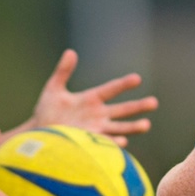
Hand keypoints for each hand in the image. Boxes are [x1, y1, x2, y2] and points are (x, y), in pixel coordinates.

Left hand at [25, 49, 157, 143]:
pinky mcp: (90, 143)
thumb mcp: (54, 89)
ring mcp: (96, 129)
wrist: (40, 133)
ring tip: (146, 125)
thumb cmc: (47, 110)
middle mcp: (98, 114)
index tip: (137, 79)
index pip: (111, 89)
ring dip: (133, 127)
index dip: (124, 84)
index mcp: (91, 99)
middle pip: (122, 109)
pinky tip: (123, 141)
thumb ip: (63, 71)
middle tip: (154, 103)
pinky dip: (114, 142)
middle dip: (138, 106)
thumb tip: (70, 52)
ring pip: (119, 128)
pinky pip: (105, 143)